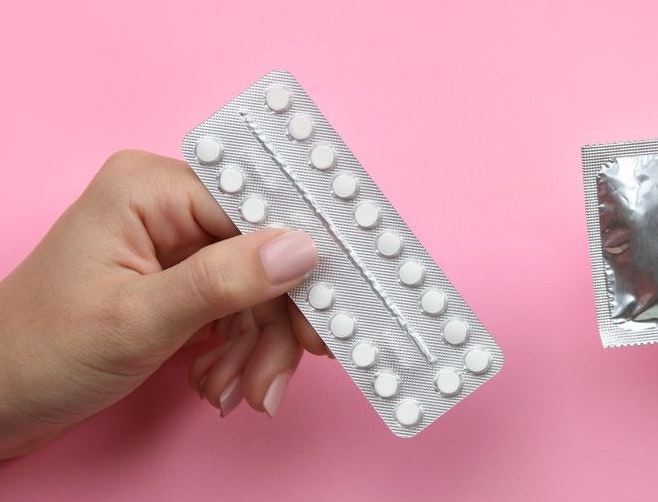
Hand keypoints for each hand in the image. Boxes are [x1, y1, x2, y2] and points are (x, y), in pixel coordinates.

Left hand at [0, 151, 325, 459]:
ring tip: (240, 394)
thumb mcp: (139, 320)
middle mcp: (167, 206)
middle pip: (263, 255)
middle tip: (273, 380)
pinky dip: (237, 353)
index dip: (297, 264)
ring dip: (256, 350)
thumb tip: (300, 249)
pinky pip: (237, 308)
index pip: (256, 209)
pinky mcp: (180, 279)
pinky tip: (218, 383)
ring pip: (257, 289)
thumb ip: (223, 282)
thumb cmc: (42, 351)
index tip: (327, 315)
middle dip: (272, 327)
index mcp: (151, 189)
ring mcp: (175, 244)